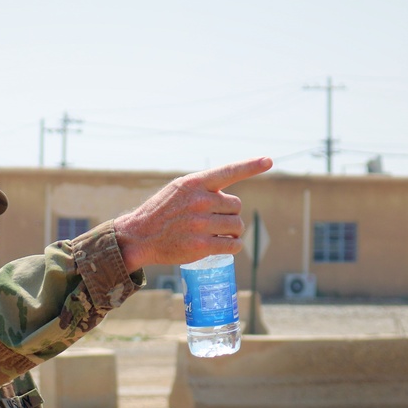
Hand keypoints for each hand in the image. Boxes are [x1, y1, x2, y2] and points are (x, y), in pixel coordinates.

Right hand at [112, 157, 272, 271]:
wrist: (139, 237)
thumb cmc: (161, 213)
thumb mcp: (178, 190)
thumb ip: (202, 188)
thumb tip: (228, 197)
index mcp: (195, 183)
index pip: (228, 171)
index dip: (251, 165)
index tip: (269, 160)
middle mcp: (200, 201)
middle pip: (236, 206)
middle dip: (230, 214)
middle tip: (217, 220)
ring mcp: (201, 224)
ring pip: (237, 226)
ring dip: (233, 231)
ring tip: (220, 234)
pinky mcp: (201, 246)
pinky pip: (232, 245)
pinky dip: (234, 246)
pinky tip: (227, 246)